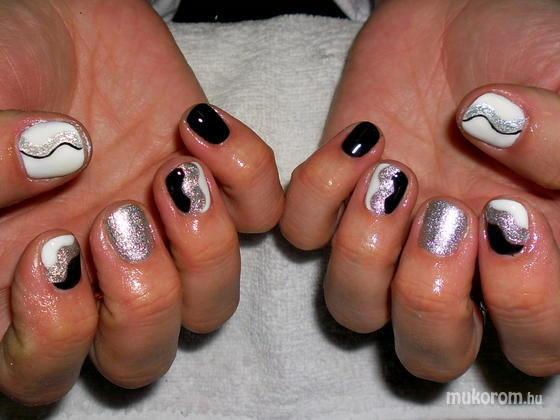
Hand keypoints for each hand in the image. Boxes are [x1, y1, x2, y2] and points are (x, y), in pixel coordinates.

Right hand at [0, 0, 282, 404]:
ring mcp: (168, 232)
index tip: (52, 255)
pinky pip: (264, 216)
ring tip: (173, 174)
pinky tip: (200, 128)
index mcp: (26, 276)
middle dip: (142, 301)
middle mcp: (101, 271)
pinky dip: (247, 176)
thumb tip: (58, 162)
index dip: (54, 338)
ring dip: (204, 249)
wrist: (66, 14)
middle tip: (120, 218)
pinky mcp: (219, 187)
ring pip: (213, 306)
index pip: (42, 371)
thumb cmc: (6, 57)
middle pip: (142, 356)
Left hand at [281, 0, 559, 380]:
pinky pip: (300, 235)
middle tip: (444, 215)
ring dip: (364, 253)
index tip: (507, 214)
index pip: (533, 345)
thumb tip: (491, 134)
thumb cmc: (529, 48)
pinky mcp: (332, 200)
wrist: (462, 16)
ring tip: (393, 178)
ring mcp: (385, 238)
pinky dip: (317, 192)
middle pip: (428, 352)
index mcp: (528, 260)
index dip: (522, 303)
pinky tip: (361, 141)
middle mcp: (454, 265)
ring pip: (353, 311)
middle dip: (428, 297)